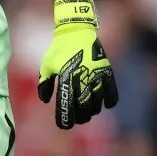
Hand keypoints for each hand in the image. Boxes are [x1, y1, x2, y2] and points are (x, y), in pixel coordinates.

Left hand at [38, 0, 118, 128]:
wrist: (76, 30)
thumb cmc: (59, 48)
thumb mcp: (47, 64)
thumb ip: (45, 83)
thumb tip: (44, 100)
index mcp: (66, 78)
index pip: (66, 106)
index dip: (65, 119)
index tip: (64, 125)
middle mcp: (82, 80)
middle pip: (83, 110)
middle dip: (79, 117)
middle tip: (77, 118)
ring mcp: (96, 77)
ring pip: (97, 105)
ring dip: (91, 110)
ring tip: (87, 109)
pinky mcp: (107, 73)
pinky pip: (112, 95)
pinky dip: (108, 102)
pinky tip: (103, 103)